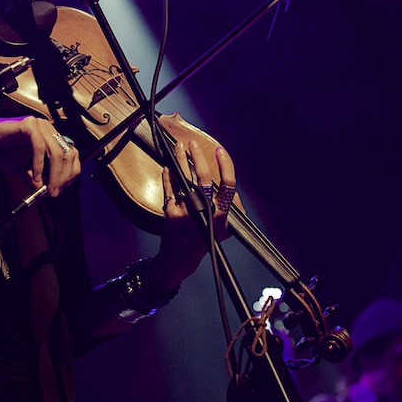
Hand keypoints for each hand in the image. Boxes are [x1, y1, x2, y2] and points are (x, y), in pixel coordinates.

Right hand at [0, 116, 80, 196]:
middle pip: (68, 153)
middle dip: (64, 176)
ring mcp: (39, 125)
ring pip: (56, 153)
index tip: (61, 189)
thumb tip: (51, 190)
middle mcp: (48, 128)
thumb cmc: (0, 151)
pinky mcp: (29, 125)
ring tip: (47, 189)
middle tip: (55, 192)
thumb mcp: (23, 168)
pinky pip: (39, 148)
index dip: (70, 172)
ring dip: (54, 174)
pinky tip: (35, 177)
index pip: (71, 153)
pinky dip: (39, 165)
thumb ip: (38, 176)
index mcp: (50, 136)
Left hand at [144, 140, 238, 291]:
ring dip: (181, 159)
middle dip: (198, 155)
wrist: (180, 258)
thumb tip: (233, 192)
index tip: (220, 151)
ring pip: (184, 178)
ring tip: (179, 147)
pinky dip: (168, 175)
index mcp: (221, 214)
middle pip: (204, 176)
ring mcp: (187, 211)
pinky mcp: (171, 212)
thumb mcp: (224, 229)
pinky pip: (170, 188)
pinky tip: (168, 166)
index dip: (225, 165)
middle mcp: (206, 211)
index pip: (228, 185)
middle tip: (192, 143)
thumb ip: (232, 210)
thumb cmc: (203, 241)